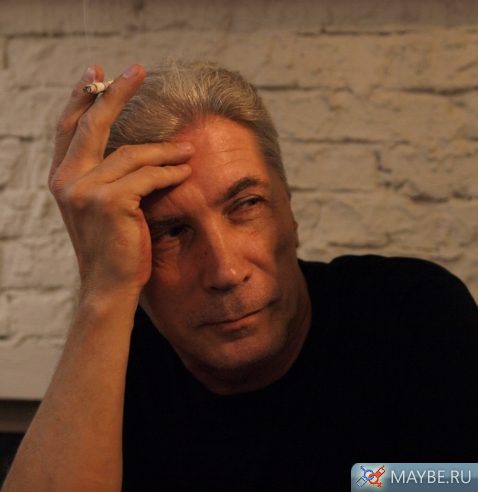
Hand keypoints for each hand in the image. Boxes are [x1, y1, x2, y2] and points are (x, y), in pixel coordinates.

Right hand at [49, 64, 192, 298]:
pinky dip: (170, 173)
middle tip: (136, 69)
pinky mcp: (110, 201)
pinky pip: (148, 176)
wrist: (110, 286)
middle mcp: (67, 180)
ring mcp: (85, 190)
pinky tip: (185, 171)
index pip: (71, 130)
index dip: (83, 99)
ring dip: (165, 152)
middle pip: (93, 124)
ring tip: (188, 151)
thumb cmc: (113, 248)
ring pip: (132, 155)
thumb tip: (135, 149)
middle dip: (115, 93)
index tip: (97, 74)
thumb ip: (108, 177)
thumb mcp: (103, 207)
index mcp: (63, 180)